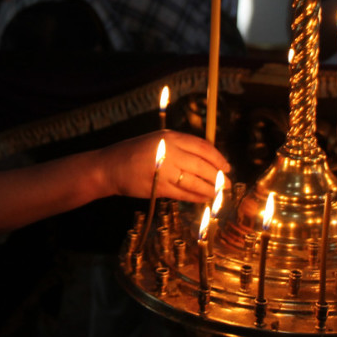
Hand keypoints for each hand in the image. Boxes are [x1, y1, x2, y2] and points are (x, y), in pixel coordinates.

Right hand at [99, 130, 227, 202]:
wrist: (110, 166)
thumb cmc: (135, 152)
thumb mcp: (158, 140)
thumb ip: (180, 147)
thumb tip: (206, 159)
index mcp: (171, 137)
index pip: (203, 147)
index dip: (218, 158)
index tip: (226, 166)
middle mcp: (170, 151)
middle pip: (202, 165)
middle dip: (218, 176)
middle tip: (227, 184)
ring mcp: (164, 170)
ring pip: (195, 181)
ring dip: (210, 189)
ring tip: (219, 194)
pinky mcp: (158, 187)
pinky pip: (184, 193)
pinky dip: (196, 197)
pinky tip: (204, 199)